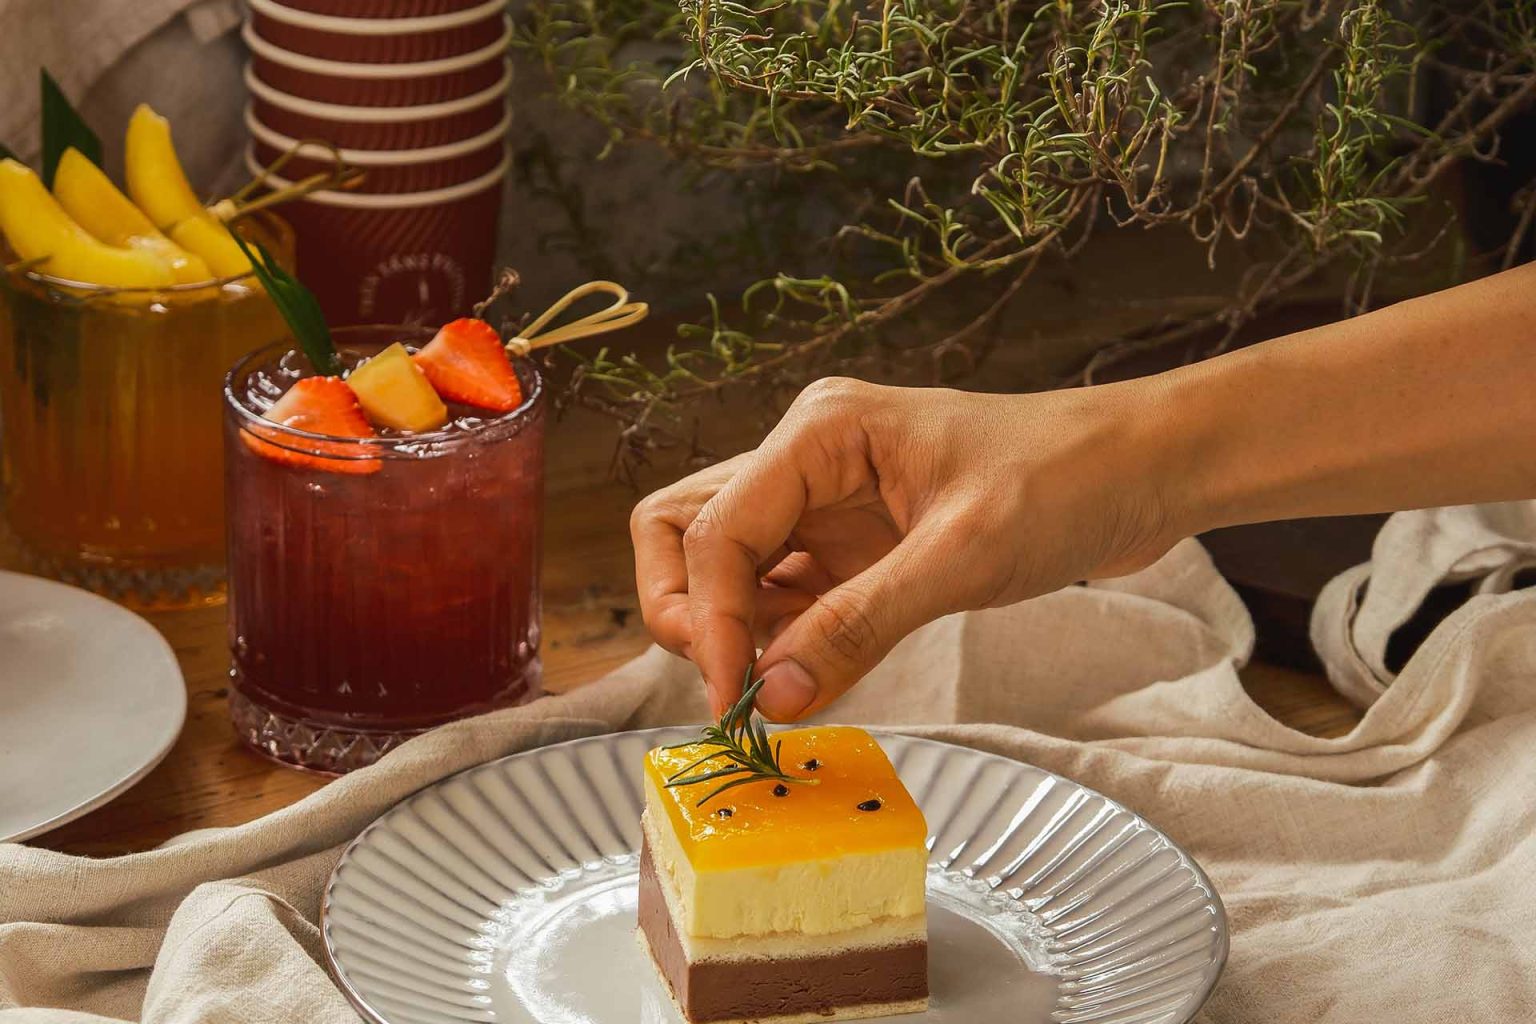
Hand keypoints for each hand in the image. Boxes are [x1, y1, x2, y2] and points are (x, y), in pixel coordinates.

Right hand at [630, 376, 1179, 720]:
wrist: (1142, 472)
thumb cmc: (1066, 480)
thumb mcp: (963, 555)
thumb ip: (860, 624)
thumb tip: (771, 697)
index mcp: (820, 432)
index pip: (718, 528)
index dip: (708, 617)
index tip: (736, 699)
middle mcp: (807, 460)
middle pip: (688, 529)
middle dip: (687, 608)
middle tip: (728, 684)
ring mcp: (825, 504)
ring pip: (726, 566)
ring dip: (729, 630)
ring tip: (771, 691)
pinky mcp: (853, 548)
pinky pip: (784, 597)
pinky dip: (779, 643)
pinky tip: (808, 679)